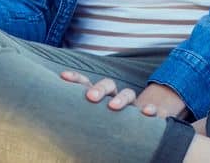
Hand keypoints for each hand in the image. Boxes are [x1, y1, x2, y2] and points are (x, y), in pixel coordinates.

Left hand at [58, 71, 187, 118]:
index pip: (87, 84)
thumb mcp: (92, 120)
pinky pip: (151, 110)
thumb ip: (81, 114)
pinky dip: (151, 109)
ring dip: (121, 98)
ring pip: (128, 94)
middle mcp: (115, 98)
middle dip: (100, 88)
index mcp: (99, 98)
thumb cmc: (106, 128)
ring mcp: (131, 106)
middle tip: (91, 97)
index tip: (63, 76)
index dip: (76, 79)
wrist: (135, 133)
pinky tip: (148, 112)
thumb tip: (58, 110)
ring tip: (113, 106)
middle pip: (108, 85)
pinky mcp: (145, 115)